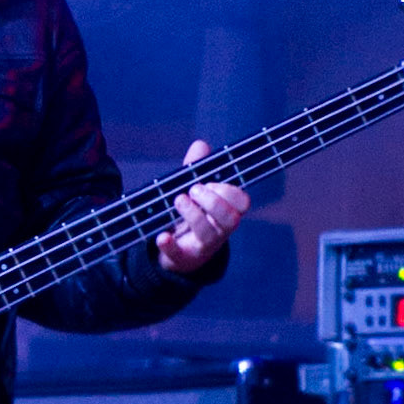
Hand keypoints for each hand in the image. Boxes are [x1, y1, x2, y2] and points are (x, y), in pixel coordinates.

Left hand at [155, 139, 248, 275]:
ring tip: (178, 199)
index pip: (242, 202)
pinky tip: (162, 236)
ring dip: (193, 215)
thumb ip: (196, 169)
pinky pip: (179, 255)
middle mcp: (220, 230)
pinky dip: (170, 246)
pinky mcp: (183, 258)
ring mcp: (203, 246)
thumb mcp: (193, 191)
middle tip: (193, 190)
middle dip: (213, 201)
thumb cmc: (192, 215)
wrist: (179, 253)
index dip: (230, 192)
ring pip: (208, 234)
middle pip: (230, 219)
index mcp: (226, 211)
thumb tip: (201, 145)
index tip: (211, 183)